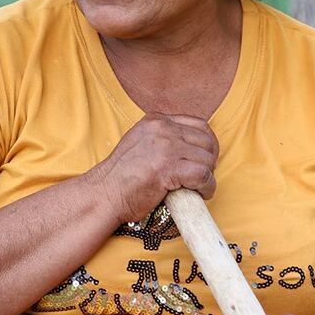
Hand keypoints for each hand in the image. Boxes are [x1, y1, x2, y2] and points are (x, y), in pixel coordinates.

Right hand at [90, 112, 219, 222]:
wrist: (104, 193)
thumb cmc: (122, 176)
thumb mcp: (141, 142)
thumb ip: (162, 138)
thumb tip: (190, 145)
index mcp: (156, 120)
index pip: (198, 124)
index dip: (207, 143)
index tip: (204, 158)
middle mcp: (162, 129)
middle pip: (206, 140)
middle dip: (209, 160)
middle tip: (202, 176)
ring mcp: (166, 147)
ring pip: (207, 159)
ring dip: (208, 176)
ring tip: (198, 188)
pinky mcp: (168, 168)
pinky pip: (203, 175)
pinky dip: (207, 187)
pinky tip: (200, 194)